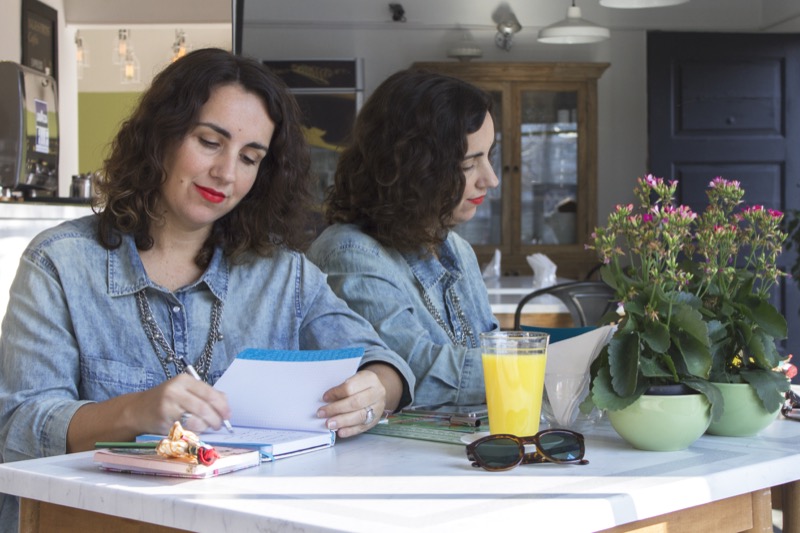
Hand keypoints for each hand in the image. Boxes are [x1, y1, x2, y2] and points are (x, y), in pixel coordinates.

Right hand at [67, 374, 231, 452]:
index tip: (228, 414)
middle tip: (219, 425)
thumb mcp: (184, 390)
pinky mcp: (163, 421)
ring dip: (206, 427)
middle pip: (204, 408)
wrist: (137, 410)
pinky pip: (185, 429)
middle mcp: (175, 391)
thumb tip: (225, 404)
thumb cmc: (165, 400)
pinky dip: (194, 432)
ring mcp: (168, 406)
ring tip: (207, 427)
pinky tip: (194, 431)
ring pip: (196, 420)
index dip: (222, 406)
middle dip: (216, 419)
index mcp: (183, 380)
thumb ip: (204, 394)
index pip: (209, 393)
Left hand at [317, 369, 386, 437]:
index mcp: (370, 379)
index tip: (325, 398)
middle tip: (322, 413)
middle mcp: (376, 393)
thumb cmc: (362, 385)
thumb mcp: (355, 380)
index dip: (336, 393)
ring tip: (329, 424)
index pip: (351, 387)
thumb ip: (343, 389)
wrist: (379, 391)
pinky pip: (362, 427)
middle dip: (336, 409)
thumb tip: (328, 401)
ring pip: (360, 416)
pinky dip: (350, 431)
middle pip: (355, 402)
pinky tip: (340, 432)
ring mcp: (377, 408)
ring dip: (342, 421)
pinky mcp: (375, 420)